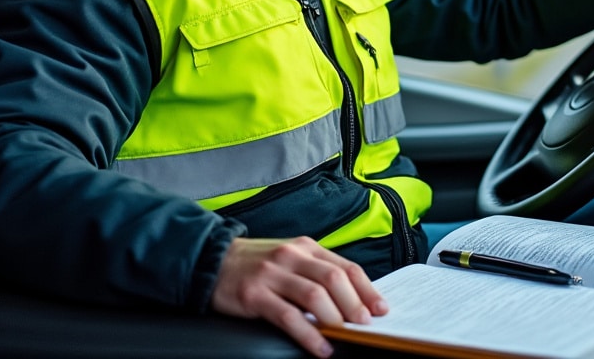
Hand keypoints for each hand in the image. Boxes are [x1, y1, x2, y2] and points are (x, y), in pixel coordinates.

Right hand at [211, 236, 387, 357]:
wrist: (212, 260)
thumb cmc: (257, 264)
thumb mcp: (290, 258)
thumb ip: (317, 272)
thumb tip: (352, 299)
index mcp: (306, 247)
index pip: (346, 266)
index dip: (367, 289)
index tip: (381, 308)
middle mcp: (292, 256)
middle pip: (334, 279)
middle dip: (355, 304)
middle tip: (365, 323)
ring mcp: (273, 274)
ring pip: (314, 296)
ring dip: (335, 318)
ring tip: (345, 335)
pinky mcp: (255, 294)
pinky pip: (288, 317)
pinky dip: (308, 334)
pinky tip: (320, 346)